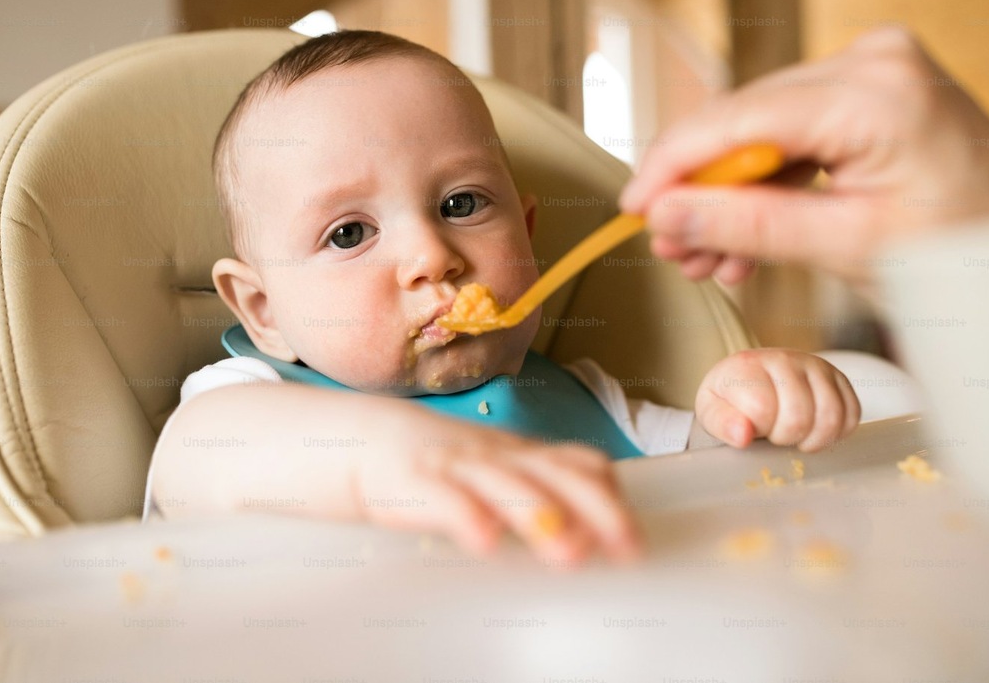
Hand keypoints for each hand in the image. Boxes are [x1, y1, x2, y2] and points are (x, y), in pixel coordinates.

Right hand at [353, 405, 641, 567]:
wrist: (353, 440)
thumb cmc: (431, 467)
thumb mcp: (490, 472)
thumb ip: (536, 489)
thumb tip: (593, 527)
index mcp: (516, 456)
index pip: (576, 464)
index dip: (609, 500)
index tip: (634, 543)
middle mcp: (492, 457)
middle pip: (552, 474)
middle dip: (593, 509)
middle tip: (625, 545)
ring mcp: (451, 465)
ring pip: (503, 484)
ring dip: (540, 513)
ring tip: (569, 549)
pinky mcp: (408, 481)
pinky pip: (439, 496)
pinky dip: (464, 515)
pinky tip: (483, 541)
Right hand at [619, 26, 988, 286]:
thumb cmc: (969, 251)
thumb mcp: (849, 246)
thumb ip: (749, 226)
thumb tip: (664, 216)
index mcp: (874, 93)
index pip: (738, 119)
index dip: (673, 166)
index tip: (632, 210)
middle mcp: (869, 61)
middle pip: (742, 121)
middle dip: (699, 192)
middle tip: (672, 251)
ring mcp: (869, 68)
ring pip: (758, 130)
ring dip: (727, 196)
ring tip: (705, 260)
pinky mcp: (865, 88)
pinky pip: (788, 134)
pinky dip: (763, 186)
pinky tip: (743, 241)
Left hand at [695, 349, 859, 451]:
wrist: (751, 379)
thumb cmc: (731, 400)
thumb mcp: (711, 412)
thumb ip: (722, 423)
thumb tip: (743, 435)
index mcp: (748, 365)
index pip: (762, 409)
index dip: (759, 430)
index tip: (752, 426)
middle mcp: (784, 358)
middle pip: (799, 415)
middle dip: (786, 437)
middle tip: (774, 434)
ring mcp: (815, 365)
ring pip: (831, 415)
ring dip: (814, 439)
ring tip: (796, 438)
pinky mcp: (838, 377)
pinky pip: (852, 413)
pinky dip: (838, 433)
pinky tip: (817, 432)